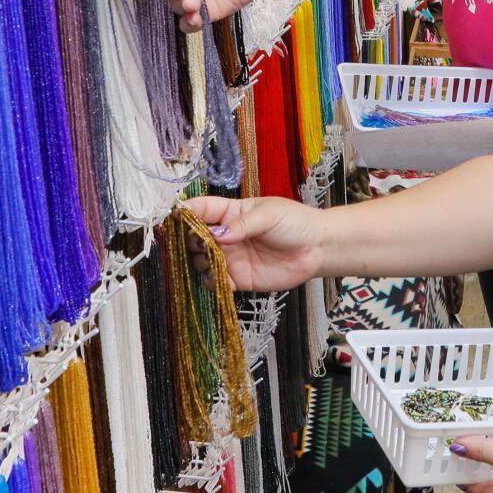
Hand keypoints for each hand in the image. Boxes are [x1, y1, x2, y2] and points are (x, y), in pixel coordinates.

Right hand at [184, 195, 327, 292]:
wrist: (317, 248)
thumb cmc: (295, 223)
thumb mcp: (269, 215)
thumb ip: (242, 225)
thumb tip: (216, 234)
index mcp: (231, 212)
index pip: (201, 209)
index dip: (186, 212)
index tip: (176, 217)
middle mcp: (226, 236)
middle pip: (195, 238)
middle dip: (192, 240)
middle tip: (202, 243)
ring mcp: (231, 258)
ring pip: (202, 262)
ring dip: (202, 262)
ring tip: (214, 260)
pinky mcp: (239, 279)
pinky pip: (217, 282)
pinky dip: (213, 282)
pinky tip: (222, 278)